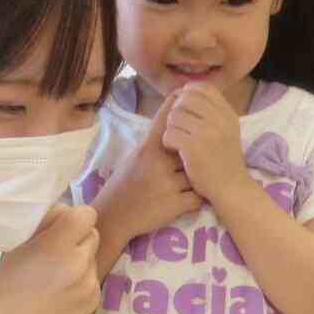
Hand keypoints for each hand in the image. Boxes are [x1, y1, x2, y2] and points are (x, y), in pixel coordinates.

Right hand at [0, 204, 99, 313]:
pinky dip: (81, 281)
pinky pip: (92, 279)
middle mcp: (78, 263)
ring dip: (80, 260)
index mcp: (57, 245)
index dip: (76, 217)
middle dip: (78, 238)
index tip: (64, 226)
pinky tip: (61, 291)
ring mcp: (88, 284)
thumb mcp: (20, 243)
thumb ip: (46, 222)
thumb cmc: (7, 280)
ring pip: (92, 258)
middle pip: (93, 234)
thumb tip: (67, 211)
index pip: (87, 214)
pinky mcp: (93, 300)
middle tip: (57, 251)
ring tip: (56, 275)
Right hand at [98, 92, 201, 238]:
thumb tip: (174, 126)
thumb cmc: (124, 184)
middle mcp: (159, 162)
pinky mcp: (176, 204)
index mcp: (147, 148)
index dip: (178, 107)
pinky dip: (196, 198)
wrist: (114, 216)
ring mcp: (168, 183)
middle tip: (194, 160)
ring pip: (196, 173)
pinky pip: (198, 197)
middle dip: (192, 156)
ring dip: (195, 180)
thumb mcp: (134, 157)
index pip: (167, 120)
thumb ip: (154, 144)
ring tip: (187, 185)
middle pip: (189, 148)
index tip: (186, 96)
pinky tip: (189, 199)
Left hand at [161, 82, 251, 200]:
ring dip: (171, 128)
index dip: (187, 94)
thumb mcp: (227, 129)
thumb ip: (212, 111)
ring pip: (174, 116)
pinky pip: (169, 133)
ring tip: (178, 140)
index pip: (202, 87)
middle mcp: (219, 118)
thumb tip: (185, 91)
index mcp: (227, 112)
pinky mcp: (193, 147)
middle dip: (177, 112)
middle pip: (184, 99)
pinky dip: (168, 142)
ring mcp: (206, 132)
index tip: (184, 109)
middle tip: (180, 128)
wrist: (232, 188)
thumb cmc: (225, 160)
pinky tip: (176, 150)